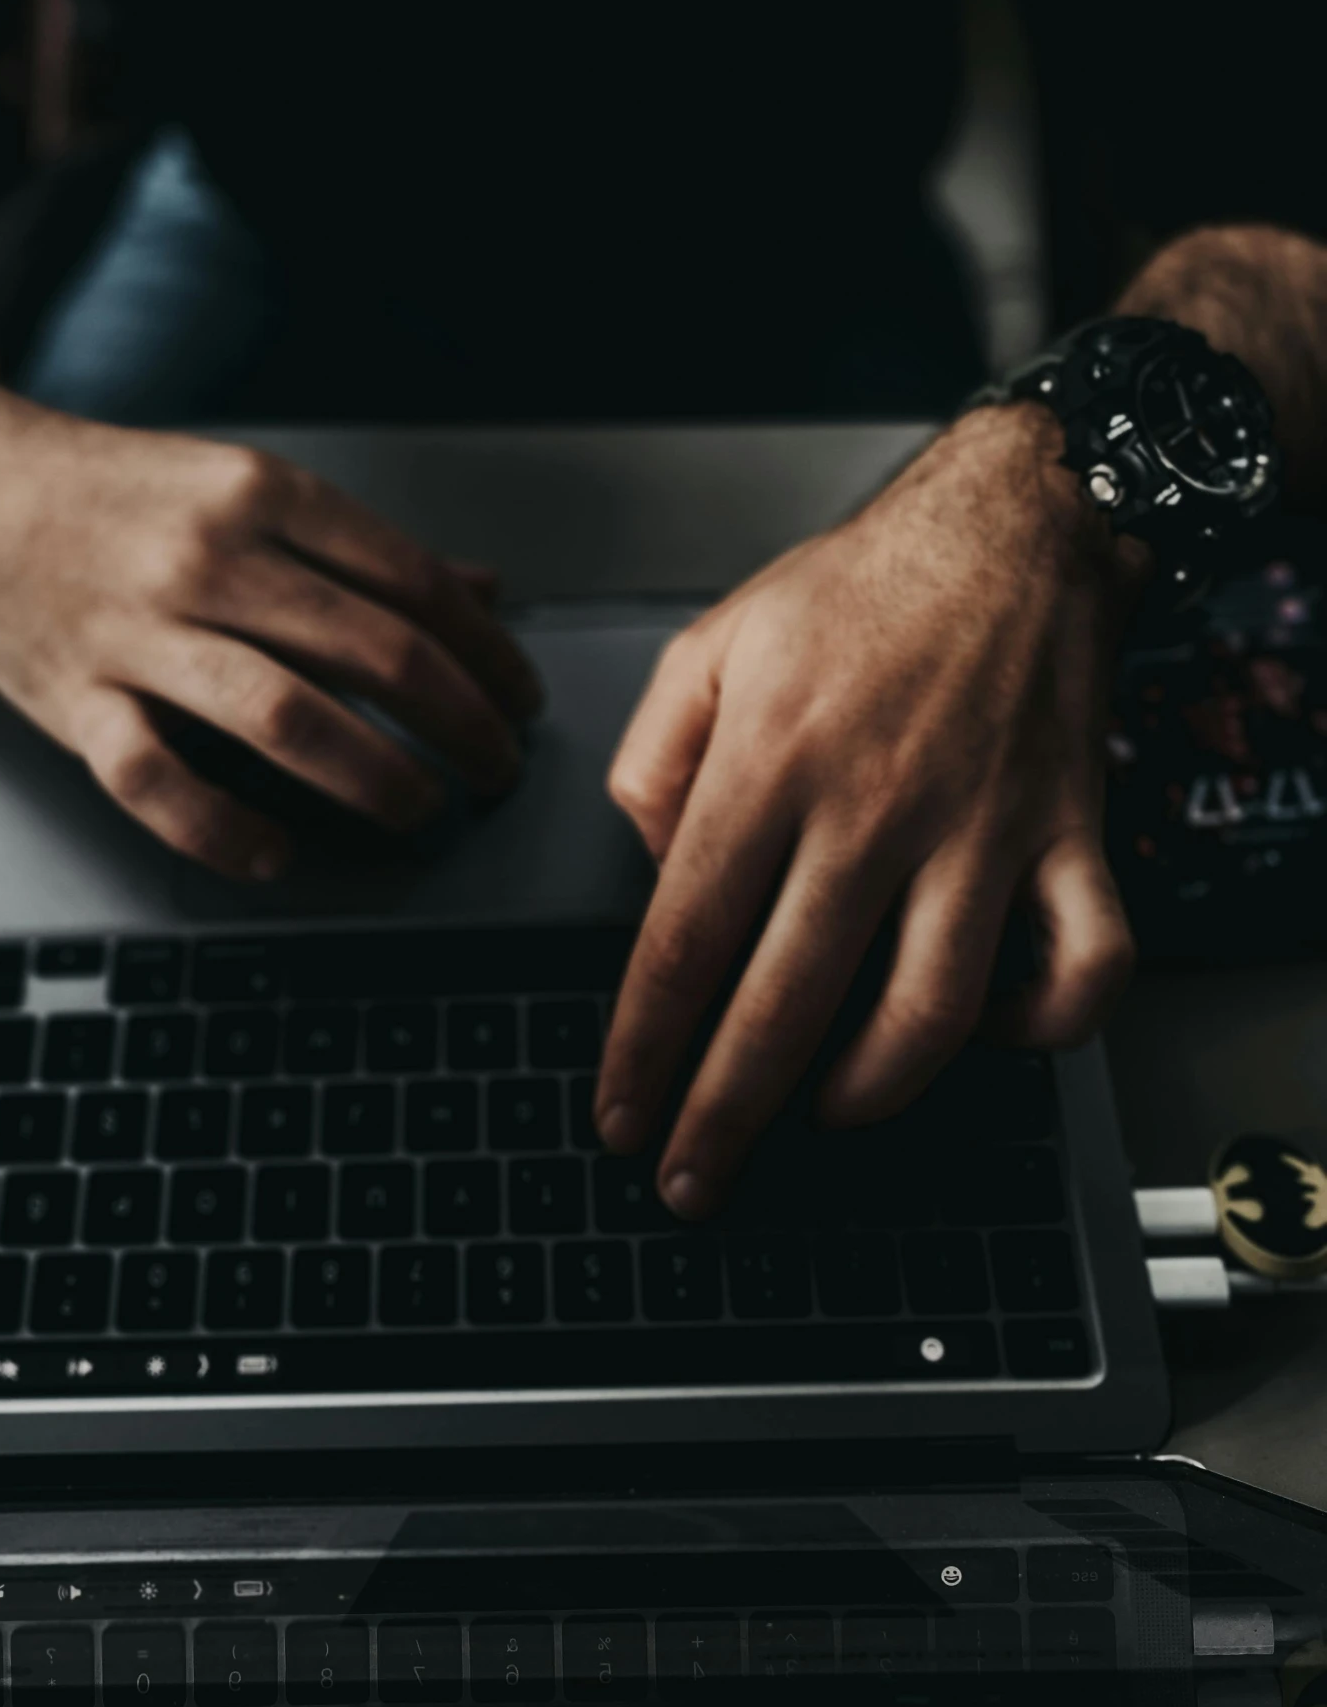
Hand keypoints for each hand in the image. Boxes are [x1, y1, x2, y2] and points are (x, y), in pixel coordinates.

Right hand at [0, 402, 541, 878]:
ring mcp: (136, 630)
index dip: (487, 654)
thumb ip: (365, 550)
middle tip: (498, 769)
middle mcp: (208, 557)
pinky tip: (277, 855)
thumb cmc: (123, 498)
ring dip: (376, 777)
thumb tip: (484, 593)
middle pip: (373, 651)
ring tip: (423, 811)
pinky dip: (223, 829)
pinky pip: (155, 780)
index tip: (520, 700)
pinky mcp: (73, 698)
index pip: (412, 583)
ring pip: (282, 716)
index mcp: (264, 495)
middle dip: (461, 724)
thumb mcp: (251, 490)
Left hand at [595, 403, 1143, 1218]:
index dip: (644, 1049)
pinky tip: (986, 1036)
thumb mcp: (711, 640)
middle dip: (724, 1114)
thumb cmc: (860, 588)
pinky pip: (1084, 969)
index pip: (685, 940)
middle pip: (785, 1004)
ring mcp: (983, 830)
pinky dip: (1041, 1030)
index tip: (622, 1114)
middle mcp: (875, 807)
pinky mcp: (1072, 839)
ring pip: (929, 1014)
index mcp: (771, 760)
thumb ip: (652, 757)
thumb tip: (651, 868)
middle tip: (690, 1179)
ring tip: (818, 1120)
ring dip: (865, 1096)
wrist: (1014, 527)